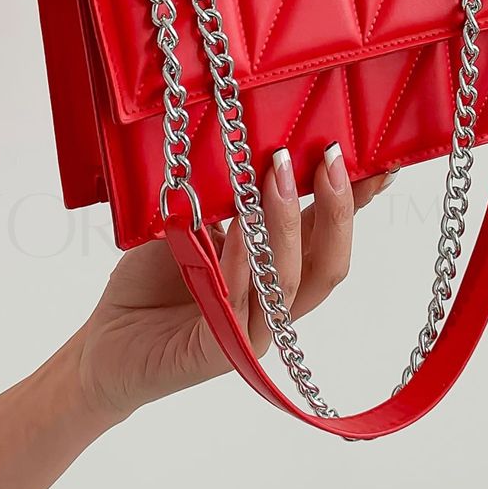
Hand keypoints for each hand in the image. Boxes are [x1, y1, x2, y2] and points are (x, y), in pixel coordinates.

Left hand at [75, 145, 393, 422]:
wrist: (106, 342)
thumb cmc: (156, 277)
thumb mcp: (198, 221)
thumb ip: (231, 194)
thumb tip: (257, 136)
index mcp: (279, 269)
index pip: (331, 233)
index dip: (360, 199)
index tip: (381, 157)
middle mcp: (275, 303)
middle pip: (330, 263)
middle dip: (339, 208)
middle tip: (331, 157)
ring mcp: (250, 332)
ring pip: (289, 283)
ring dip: (289, 223)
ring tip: (281, 173)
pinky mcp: (215, 352)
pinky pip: (237, 305)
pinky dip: (239, 260)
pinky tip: (237, 225)